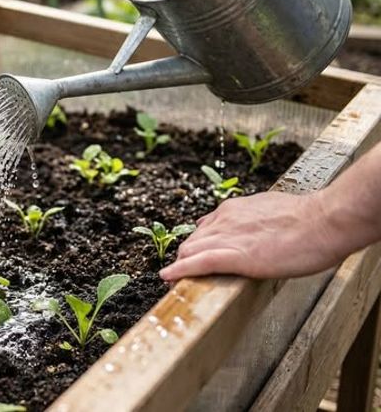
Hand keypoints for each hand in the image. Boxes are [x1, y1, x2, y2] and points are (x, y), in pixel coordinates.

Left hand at [159, 191, 341, 280]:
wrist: (324, 221)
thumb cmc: (308, 219)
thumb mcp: (270, 211)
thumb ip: (250, 220)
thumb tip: (242, 228)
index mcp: (233, 210)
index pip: (204, 230)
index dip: (197, 247)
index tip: (195, 258)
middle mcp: (224, 220)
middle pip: (191, 242)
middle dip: (185, 259)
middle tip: (184, 276)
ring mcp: (228, 237)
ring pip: (190, 251)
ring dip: (181, 267)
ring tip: (176, 283)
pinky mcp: (236, 255)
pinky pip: (199, 263)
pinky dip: (180, 271)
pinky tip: (169, 277)